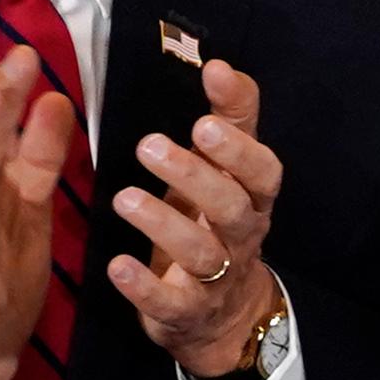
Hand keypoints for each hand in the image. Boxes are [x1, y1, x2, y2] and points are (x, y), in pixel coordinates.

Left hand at [109, 56, 283, 377]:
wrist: (222, 314)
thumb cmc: (216, 225)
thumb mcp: (228, 173)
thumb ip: (230, 121)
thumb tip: (220, 65)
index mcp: (251, 199)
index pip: (262, 173)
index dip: (238, 148)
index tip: (204, 118)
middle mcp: (240, 237)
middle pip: (232, 208)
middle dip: (195, 177)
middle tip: (149, 146)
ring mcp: (216, 278)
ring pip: (201, 253)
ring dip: (163, 224)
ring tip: (125, 198)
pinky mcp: (186, 311)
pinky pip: (170, 302)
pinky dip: (144, 287)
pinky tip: (117, 266)